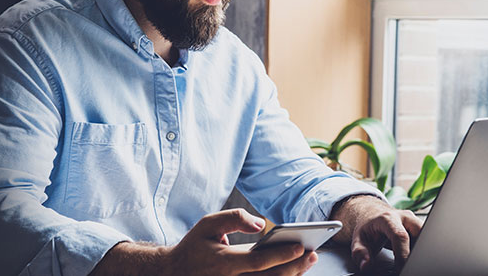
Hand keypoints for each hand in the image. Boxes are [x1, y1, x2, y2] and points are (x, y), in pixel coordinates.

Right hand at [166, 208, 317, 275]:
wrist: (175, 273)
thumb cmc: (195, 246)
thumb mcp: (208, 224)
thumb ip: (234, 217)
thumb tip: (260, 223)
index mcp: (225, 263)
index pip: (258, 261)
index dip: (281, 255)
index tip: (300, 246)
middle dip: (295, 268)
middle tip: (313, 254)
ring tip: (307, 261)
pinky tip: (293, 271)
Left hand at [351, 206, 421, 271]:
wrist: (372, 214)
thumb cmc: (368, 227)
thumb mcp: (358, 239)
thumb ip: (360, 252)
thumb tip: (366, 264)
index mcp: (387, 218)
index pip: (400, 236)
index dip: (402, 254)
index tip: (401, 267)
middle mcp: (403, 216)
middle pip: (420, 232)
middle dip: (418, 250)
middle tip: (410, 264)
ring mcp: (413, 220)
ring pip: (426, 234)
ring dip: (420, 248)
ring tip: (410, 259)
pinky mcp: (419, 225)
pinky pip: (425, 237)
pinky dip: (421, 247)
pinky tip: (414, 254)